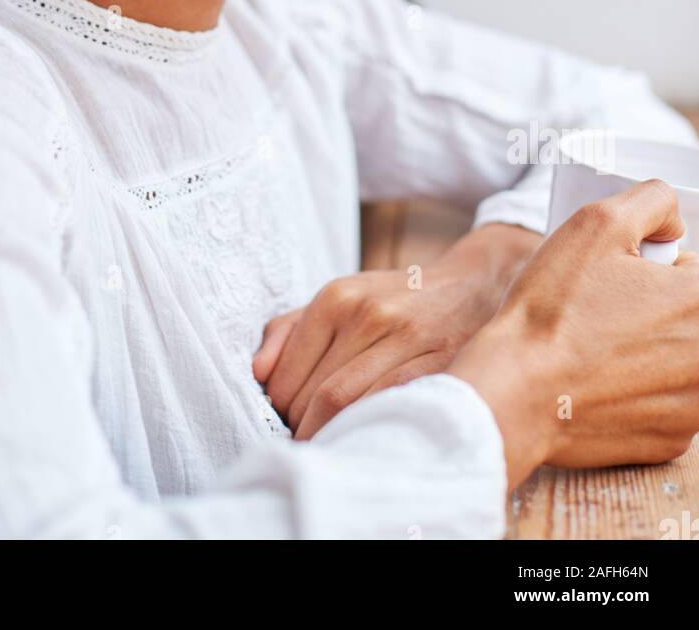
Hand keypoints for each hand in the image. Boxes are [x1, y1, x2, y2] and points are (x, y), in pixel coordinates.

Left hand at [252, 223, 542, 439]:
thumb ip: (289, 330)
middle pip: (316, 394)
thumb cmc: (394, 301)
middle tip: (306, 440)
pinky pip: (390, 405)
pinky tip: (365, 434)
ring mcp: (406, 337)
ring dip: (332, 434)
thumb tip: (258, 374)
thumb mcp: (339, 298)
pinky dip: (369, 428)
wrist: (471, 286)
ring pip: (348, 404)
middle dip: (304, 427)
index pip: (288, 374)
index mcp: (337, 296)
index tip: (283, 423)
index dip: (280, 411)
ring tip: (330, 443)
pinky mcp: (439, 362)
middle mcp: (368, 313)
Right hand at [448, 180, 698, 489]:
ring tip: (602, 347)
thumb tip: (673, 225)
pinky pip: (668, 401)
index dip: (661, 267)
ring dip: (654, 348)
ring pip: (682, 359)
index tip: (628, 278)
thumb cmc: (553, 310)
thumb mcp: (597, 223)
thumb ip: (652, 203)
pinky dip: (642, 390)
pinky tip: (603, 382)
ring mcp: (696, 405)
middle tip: (610, 309)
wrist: (516, 392)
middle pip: (691, 316)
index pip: (696, 269)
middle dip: (660, 306)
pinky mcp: (673, 438)